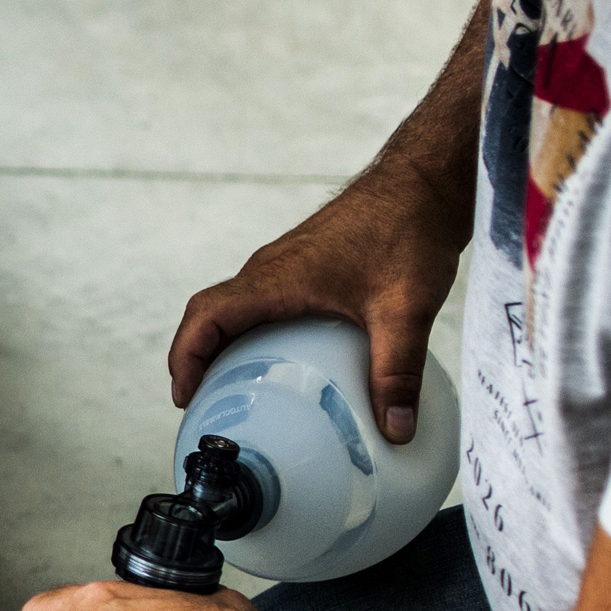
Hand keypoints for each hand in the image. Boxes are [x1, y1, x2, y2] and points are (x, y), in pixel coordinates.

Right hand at [168, 163, 465, 444]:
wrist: (425, 180)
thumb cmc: (408, 228)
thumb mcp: (405, 308)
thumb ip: (397, 371)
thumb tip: (397, 430)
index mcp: (276, 279)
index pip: (206, 316)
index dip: (185, 358)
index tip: (185, 396)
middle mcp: (270, 270)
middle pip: (210, 316)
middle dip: (196, 360)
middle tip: (204, 403)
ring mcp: (285, 265)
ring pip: (234, 308)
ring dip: (223, 345)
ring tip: (237, 389)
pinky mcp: (305, 264)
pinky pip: (261, 302)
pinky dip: (254, 332)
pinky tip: (286, 360)